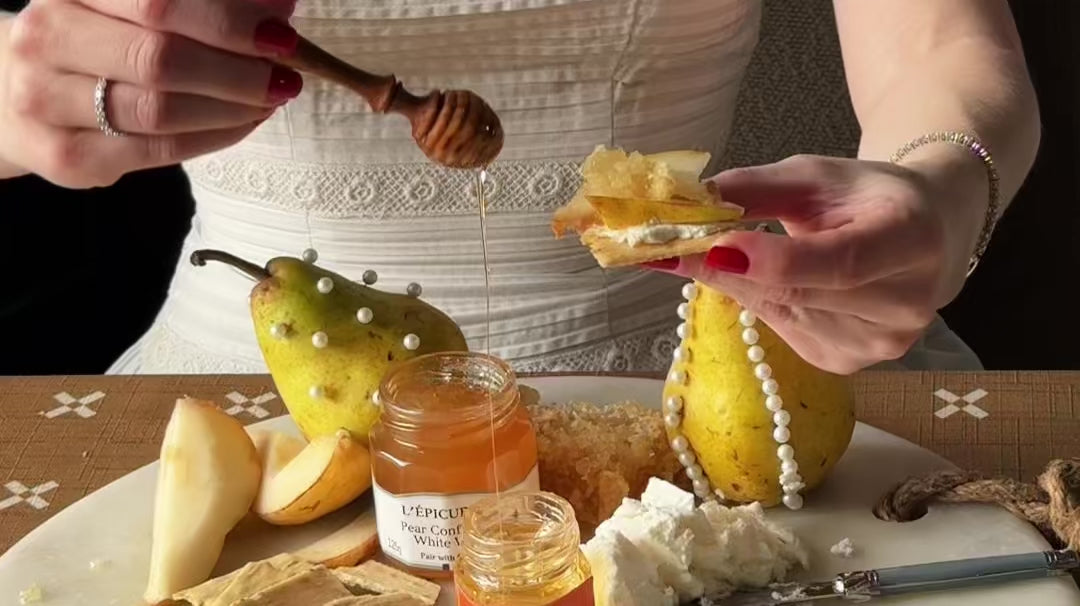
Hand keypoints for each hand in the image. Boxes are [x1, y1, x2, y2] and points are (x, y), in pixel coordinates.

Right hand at [0, 0, 301, 186]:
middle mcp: (47, 41)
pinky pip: (159, 152)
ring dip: (233, 109)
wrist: (15, 90)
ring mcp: (47, 103)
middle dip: (238, 71)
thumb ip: (195, 7)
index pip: (158, 3)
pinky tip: (244, 122)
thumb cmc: (94, 39)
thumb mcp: (130, 7)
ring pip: (161, 113)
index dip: (229, 21)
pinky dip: (216, 137)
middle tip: (284, 74)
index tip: (280, 31)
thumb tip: (277, 9)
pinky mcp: (67, 158)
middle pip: (161, 60)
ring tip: (269, 98)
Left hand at [643, 153, 986, 374]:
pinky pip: (782, 330)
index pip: (841, 263)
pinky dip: (756, 301)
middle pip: (798, 294)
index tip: (713, 246)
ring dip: (734, 283)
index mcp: (912, 239)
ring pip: (780, 314)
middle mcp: (906, 302)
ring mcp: (879, 343)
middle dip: (725, 268)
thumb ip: (753, 190)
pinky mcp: (849, 363)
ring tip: (714, 251)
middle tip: (662, 245)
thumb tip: (686, 205)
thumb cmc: (866, 197)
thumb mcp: (815, 176)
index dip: (774, 260)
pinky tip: (762, 279)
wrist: (924, 234)